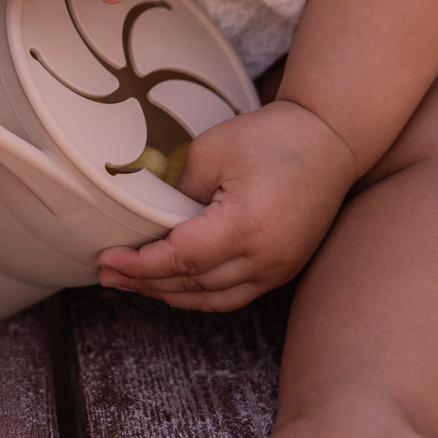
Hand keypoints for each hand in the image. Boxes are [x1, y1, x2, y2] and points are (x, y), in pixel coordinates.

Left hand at [96, 100, 359, 310]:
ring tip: (131, 282)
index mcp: (246, 224)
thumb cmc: (270, 138)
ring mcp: (279, 269)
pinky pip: (233, 296)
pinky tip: (170, 284)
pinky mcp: (283, 270)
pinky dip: (198, 295)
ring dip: (167, 294)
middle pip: (192, 285)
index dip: (139, 265)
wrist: (330, 140)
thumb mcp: (209, 153)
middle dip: (144, 283)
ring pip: (211, 299)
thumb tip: (145, 224)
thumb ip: (175, 194)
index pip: (180, 259)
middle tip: (107, 274)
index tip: (107, 260)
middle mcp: (266, 257)